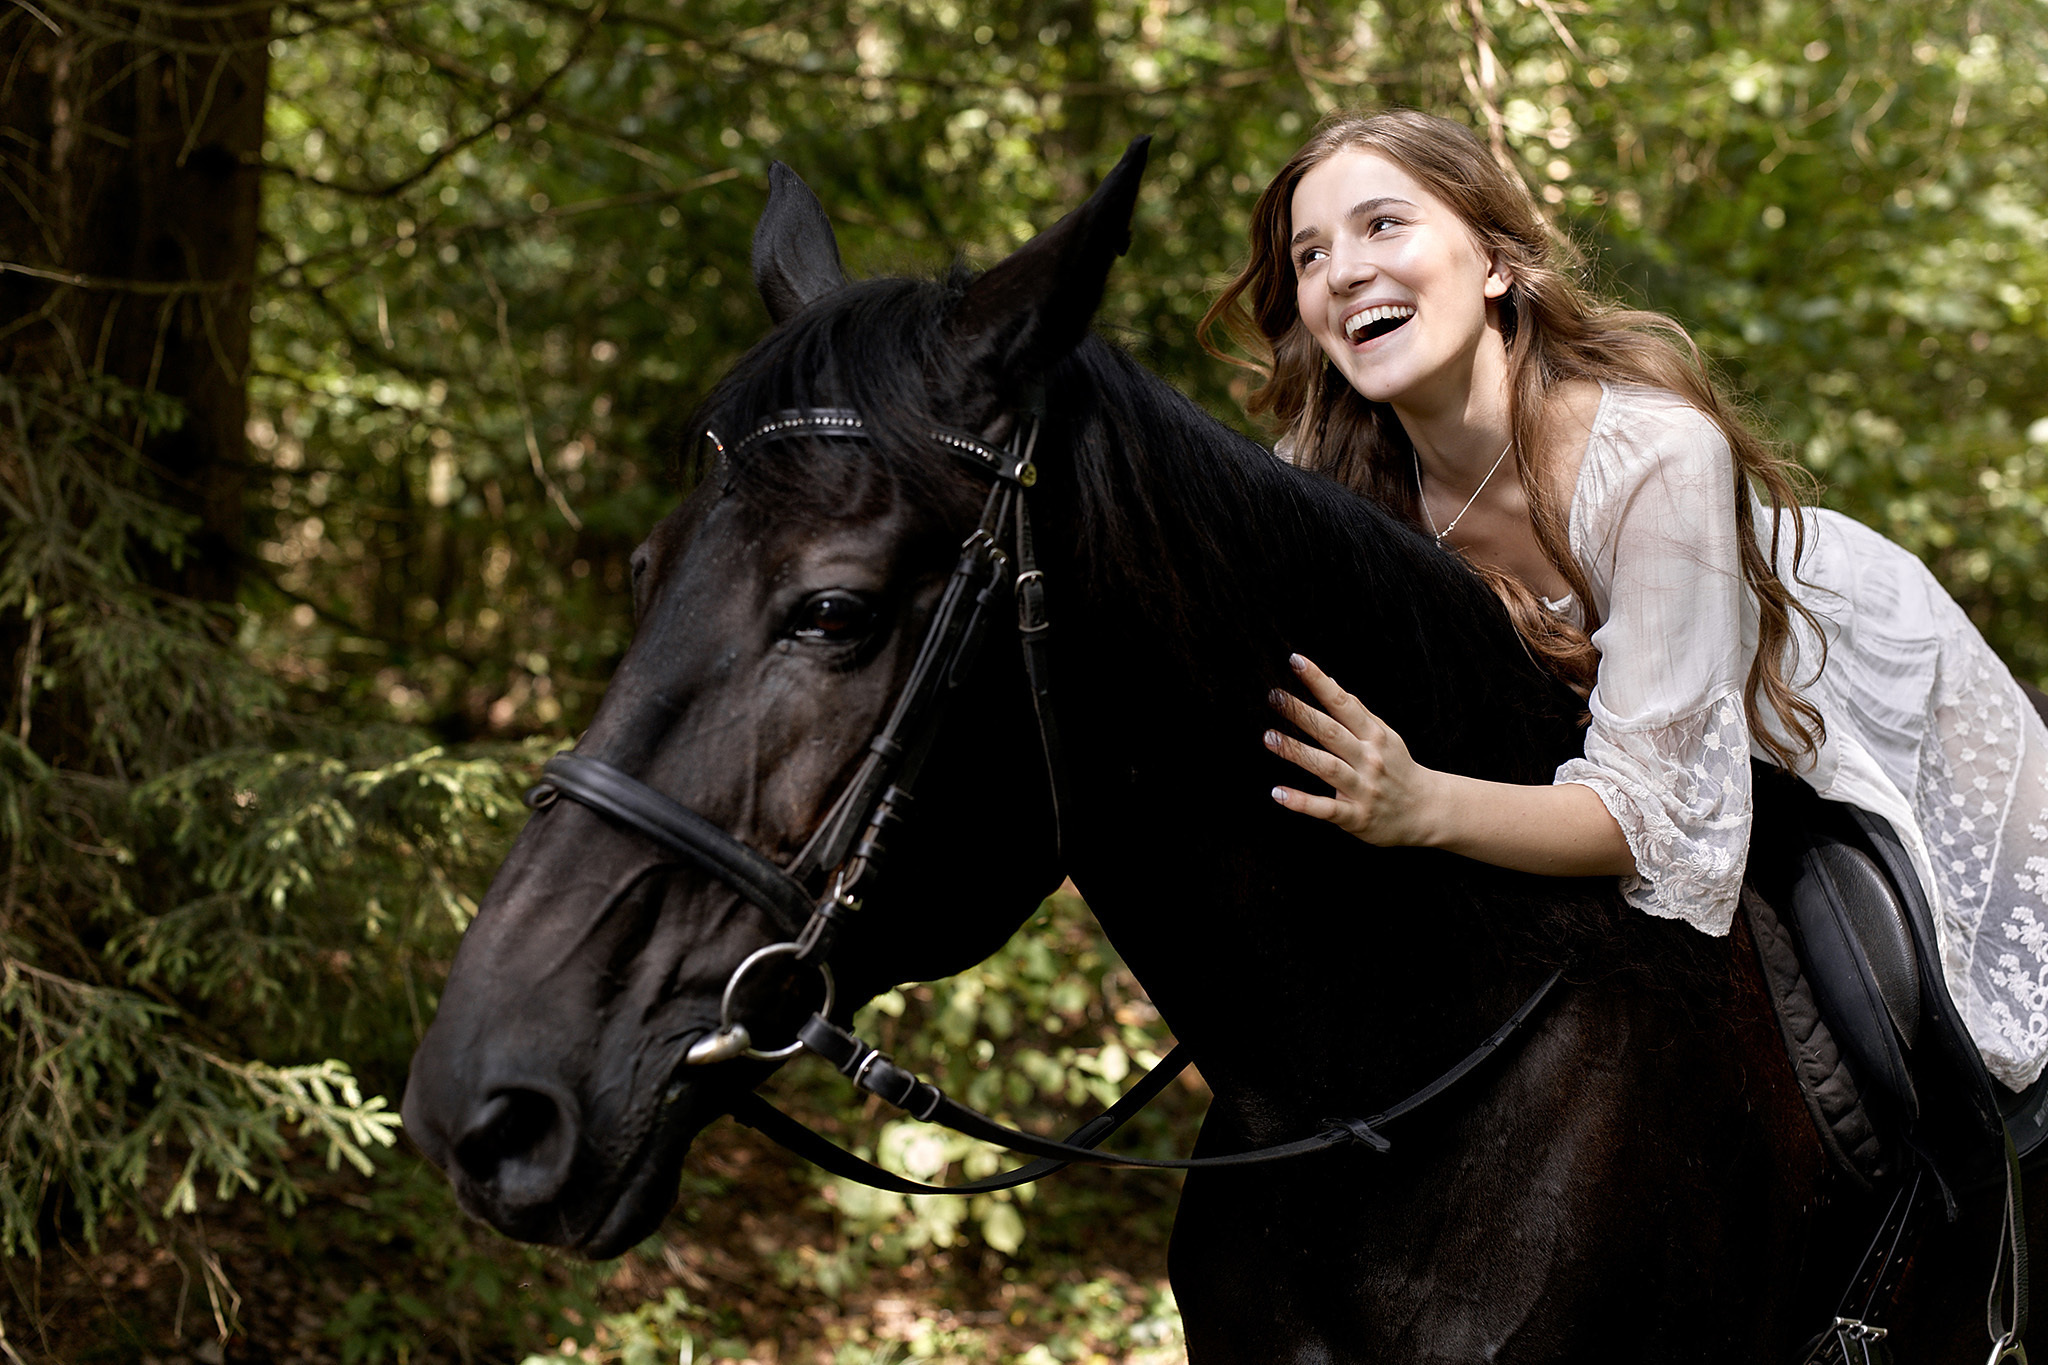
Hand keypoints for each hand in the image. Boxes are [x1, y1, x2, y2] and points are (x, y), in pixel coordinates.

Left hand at [1265, 653, 1441, 846]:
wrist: (1428, 811)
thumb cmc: (1399, 768)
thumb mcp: (1386, 736)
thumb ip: (1359, 712)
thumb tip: (1332, 683)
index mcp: (1374, 736)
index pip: (1343, 703)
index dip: (1319, 682)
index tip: (1296, 662)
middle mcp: (1369, 759)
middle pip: (1331, 732)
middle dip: (1302, 713)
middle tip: (1274, 697)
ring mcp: (1363, 788)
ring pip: (1326, 767)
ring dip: (1297, 752)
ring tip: (1269, 737)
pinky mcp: (1356, 816)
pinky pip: (1326, 808)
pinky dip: (1302, 802)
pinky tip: (1277, 793)